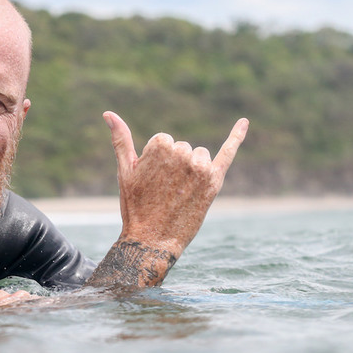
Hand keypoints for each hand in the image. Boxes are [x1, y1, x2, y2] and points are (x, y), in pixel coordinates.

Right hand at [87, 112, 248, 287]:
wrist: (152, 239)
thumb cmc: (135, 205)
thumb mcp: (125, 170)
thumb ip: (120, 138)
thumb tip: (108, 113)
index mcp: (160, 146)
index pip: (164, 141)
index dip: (156, 161)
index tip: (152, 181)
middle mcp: (183, 153)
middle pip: (183, 148)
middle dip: (175, 165)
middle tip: (165, 190)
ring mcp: (201, 167)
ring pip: (199, 155)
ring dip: (192, 169)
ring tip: (180, 192)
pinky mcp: (215, 181)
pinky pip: (228, 153)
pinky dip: (237, 136)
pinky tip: (244, 122)